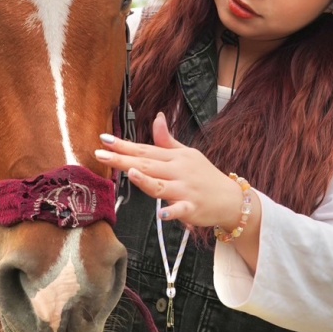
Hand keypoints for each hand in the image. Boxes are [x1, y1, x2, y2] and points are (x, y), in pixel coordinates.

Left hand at [95, 112, 246, 229]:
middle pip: (148, 165)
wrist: (231, 199)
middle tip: (100, 154)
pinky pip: (181, 210)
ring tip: (131, 173)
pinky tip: (162, 214)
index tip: (104, 139)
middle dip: (123, 159)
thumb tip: (157, 117)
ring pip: (162, 186)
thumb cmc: (205, 176)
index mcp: (175, 157)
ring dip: (146, 180)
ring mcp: (186, 190)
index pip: (146, 149)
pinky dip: (172, 212)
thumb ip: (167, 140)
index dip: (124, 144)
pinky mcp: (193, 208)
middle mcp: (179, 171)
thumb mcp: (188, 154)